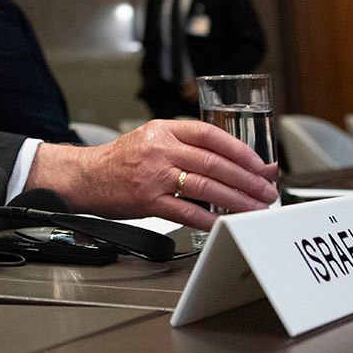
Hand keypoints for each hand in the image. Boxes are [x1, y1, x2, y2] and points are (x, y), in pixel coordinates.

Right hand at [28, 119, 278, 230]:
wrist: (85, 176)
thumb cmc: (120, 160)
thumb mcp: (150, 139)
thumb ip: (184, 146)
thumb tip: (227, 160)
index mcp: (163, 130)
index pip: (209, 135)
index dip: (239, 149)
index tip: (259, 163)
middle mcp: (160, 149)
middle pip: (213, 163)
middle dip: (246, 178)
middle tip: (267, 189)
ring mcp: (154, 175)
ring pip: (205, 187)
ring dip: (236, 199)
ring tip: (256, 208)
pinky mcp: (147, 200)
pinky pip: (186, 211)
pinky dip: (210, 219)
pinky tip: (226, 222)